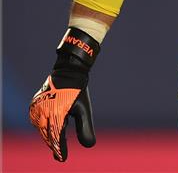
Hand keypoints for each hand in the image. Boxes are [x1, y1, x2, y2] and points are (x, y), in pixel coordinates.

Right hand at [29, 28, 98, 161]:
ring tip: (55, 143)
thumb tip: (90, 145)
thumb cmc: (78, 91)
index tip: (62, 159)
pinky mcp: (34, 104)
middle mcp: (44, 112)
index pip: (57, 137)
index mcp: (57, 114)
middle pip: (47, 135)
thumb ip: (85, 128)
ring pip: (40, 128)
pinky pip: (36, 120)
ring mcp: (37, 107)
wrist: (68, 71)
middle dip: (53, 144)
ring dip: (47, 136)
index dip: (60, 149)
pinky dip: (42, 126)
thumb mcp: (84, 110)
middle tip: (59, 153)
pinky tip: (48, 130)